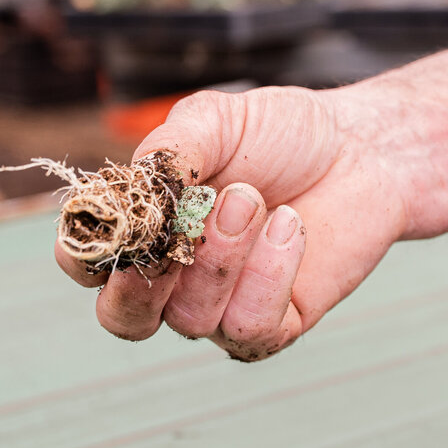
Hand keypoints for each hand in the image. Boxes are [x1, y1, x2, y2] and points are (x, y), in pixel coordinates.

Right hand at [55, 86, 408, 360]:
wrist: (360, 148)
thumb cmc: (281, 134)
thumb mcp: (218, 120)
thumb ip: (170, 150)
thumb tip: (138, 189)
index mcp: (144, 228)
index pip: (86, 263)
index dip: (86, 252)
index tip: (116, 219)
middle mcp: (174, 278)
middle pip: (125, 317)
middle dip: (141, 280)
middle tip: (175, 226)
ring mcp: (222, 306)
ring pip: (191, 318)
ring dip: (220, 255)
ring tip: (253, 197)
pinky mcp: (276, 322)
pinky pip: (250, 326)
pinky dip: (268, 273)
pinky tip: (290, 225)